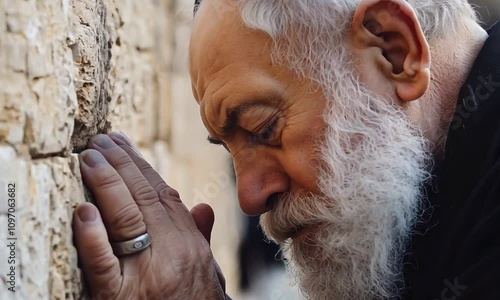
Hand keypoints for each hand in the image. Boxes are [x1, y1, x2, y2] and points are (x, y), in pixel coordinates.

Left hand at [72, 132, 224, 299]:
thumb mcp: (207, 271)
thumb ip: (201, 238)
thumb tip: (203, 207)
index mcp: (189, 245)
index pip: (164, 195)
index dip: (143, 167)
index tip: (124, 144)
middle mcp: (171, 254)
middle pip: (145, 199)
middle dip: (122, 165)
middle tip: (100, 141)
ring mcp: (145, 275)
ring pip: (126, 220)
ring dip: (107, 185)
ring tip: (89, 159)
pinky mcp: (119, 298)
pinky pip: (104, 265)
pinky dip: (93, 237)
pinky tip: (83, 212)